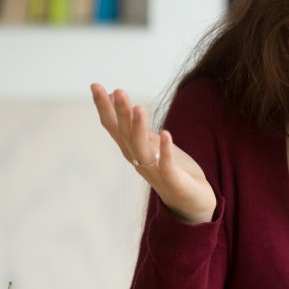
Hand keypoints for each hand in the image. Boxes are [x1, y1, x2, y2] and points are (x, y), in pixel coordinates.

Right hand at [91, 83, 216, 223]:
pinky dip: (165, 150)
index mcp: (133, 150)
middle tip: (118, 91)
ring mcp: (155, 172)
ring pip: (142, 149)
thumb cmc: (171, 170)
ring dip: (138, 129)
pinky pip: (167, 165)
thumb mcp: (151, 143)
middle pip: (125, 135)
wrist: (192, 202)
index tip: (96, 86)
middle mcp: (139, 161)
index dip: (105, 108)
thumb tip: (116, 98)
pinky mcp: (174, 181)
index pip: (114, 127)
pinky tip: (165, 134)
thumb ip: (134, 125)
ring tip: (138, 107)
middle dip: (121, 113)